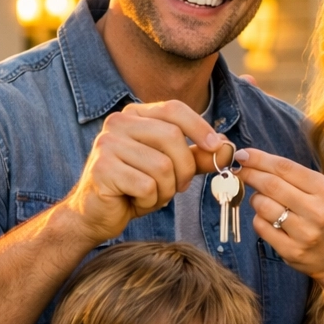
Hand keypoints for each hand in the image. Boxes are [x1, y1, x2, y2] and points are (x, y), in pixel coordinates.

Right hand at [61, 100, 227, 245]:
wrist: (96, 214)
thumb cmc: (135, 187)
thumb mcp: (172, 169)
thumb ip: (197, 157)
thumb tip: (227, 146)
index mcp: (135, 115)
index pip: (174, 109)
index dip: (200, 127)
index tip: (217, 147)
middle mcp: (118, 123)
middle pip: (172, 137)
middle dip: (184, 169)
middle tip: (178, 187)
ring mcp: (107, 144)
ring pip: (162, 166)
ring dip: (166, 190)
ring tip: (151, 195)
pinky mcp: (102, 169)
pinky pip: (147, 186)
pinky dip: (150, 201)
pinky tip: (135, 201)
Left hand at [235, 148, 323, 282]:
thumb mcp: (320, 192)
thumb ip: (292, 176)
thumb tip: (252, 160)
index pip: (285, 168)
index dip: (259, 159)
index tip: (242, 155)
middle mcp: (316, 211)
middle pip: (271, 185)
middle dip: (250, 174)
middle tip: (239, 171)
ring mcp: (304, 233)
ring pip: (263, 206)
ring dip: (255, 199)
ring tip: (261, 200)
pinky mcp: (292, 250)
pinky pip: (261, 227)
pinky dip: (258, 219)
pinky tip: (267, 219)